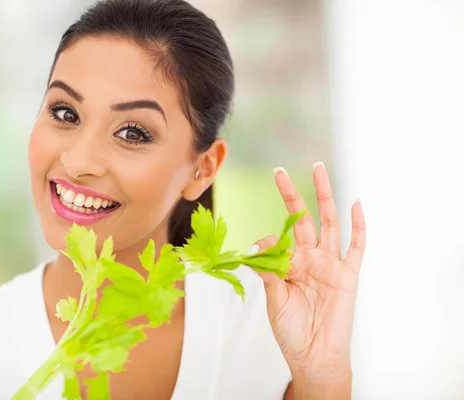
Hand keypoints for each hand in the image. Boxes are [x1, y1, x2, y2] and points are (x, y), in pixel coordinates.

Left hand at [254, 162, 365, 396]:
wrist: (314, 355)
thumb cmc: (291, 330)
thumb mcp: (274, 298)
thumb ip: (267, 271)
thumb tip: (255, 246)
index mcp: (290, 264)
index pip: (278, 238)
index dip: (267, 240)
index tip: (257, 249)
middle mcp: (310, 258)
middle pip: (303, 219)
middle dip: (292, 195)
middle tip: (279, 171)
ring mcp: (330, 264)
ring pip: (329, 222)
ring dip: (324, 196)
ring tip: (318, 169)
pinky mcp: (349, 274)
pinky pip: (357, 246)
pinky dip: (359, 225)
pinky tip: (356, 203)